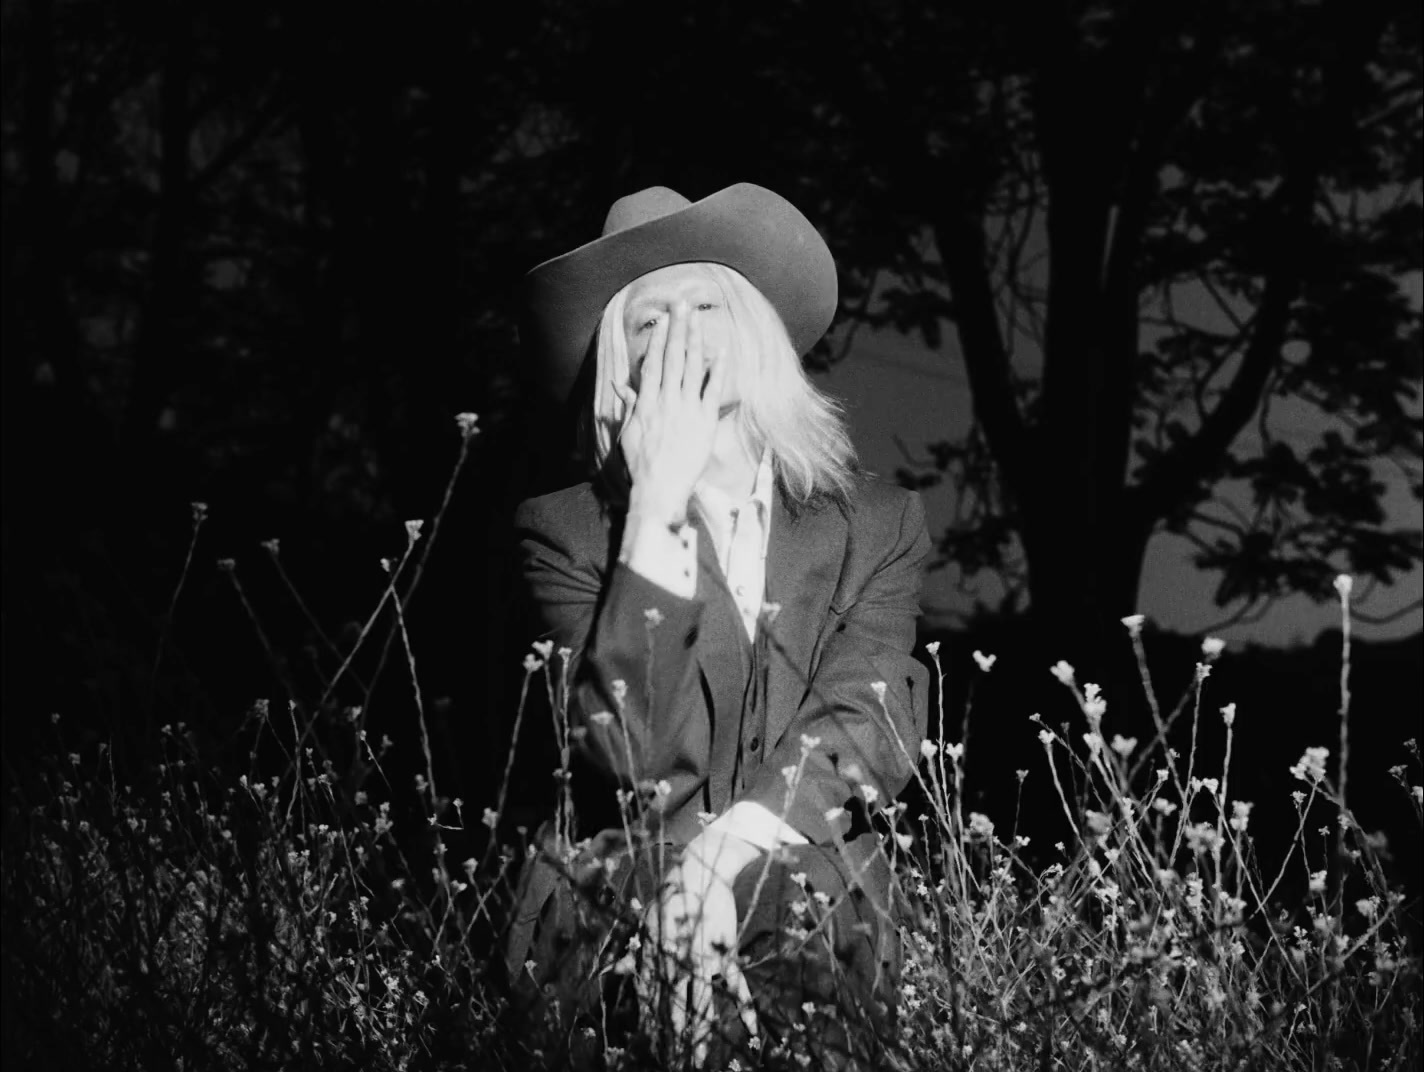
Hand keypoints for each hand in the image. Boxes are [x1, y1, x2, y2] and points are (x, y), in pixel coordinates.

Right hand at [612, 300, 727, 521]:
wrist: (660, 487)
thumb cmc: (641, 464)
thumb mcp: (628, 433)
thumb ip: (628, 406)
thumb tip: (621, 386)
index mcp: (647, 403)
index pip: (654, 364)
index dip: (659, 340)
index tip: (663, 320)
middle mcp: (666, 401)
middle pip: (673, 357)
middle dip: (677, 328)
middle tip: (681, 304)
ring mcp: (686, 409)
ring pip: (691, 367)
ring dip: (694, 339)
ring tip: (697, 317)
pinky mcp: (704, 421)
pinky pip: (712, 390)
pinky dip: (717, 370)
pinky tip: (722, 350)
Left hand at [634, 827, 761, 1065]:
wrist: (698, 872)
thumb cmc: (670, 898)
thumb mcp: (646, 925)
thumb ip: (633, 953)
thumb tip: (615, 971)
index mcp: (654, 957)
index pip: (648, 999)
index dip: (649, 1024)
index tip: (649, 1047)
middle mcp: (676, 963)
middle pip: (675, 1009)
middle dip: (674, 1039)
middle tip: (673, 1062)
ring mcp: (702, 960)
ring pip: (703, 1005)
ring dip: (702, 1034)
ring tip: (701, 1059)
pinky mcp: (724, 954)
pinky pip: (737, 988)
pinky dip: (745, 1010)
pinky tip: (750, 1033)